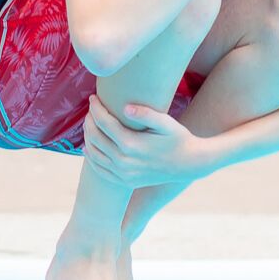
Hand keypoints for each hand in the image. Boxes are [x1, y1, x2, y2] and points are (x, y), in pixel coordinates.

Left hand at [83, 95, 212, 186]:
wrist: (190, 164)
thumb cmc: (178, 138)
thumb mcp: (166, 122)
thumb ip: (146, 114)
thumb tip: (125, 108)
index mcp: (131, 144)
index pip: (103, 122)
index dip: (95, 108)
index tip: (93, 97)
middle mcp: (124, 161)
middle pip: (95, 137)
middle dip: (89, 120)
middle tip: (91, 109)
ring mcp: (124, 174)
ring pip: (94, 154)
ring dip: (87, 137)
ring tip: (90, 124)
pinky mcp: (126, 182)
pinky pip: (100, 171)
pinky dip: (92, 158)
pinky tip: (89, 148)